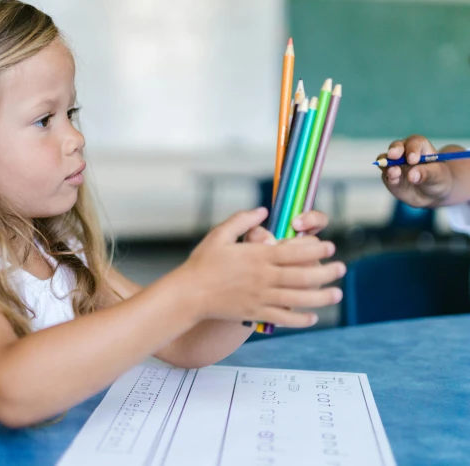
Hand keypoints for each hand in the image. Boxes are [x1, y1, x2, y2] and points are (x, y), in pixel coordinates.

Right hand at [179, 208, 344, 327]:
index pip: (294, 251)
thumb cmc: (202, 263)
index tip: (330, 246)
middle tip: (341, 269)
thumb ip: (242, 221)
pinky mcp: (256, 314)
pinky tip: (312, 318)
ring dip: (321, 297)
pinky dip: (301, 319)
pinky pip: (284, 318)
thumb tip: (263, 211)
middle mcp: (263, 278)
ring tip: (336, 294)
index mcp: (257, 257)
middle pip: (303, 275)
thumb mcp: (219, 235)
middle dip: (326, 272)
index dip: (315, 248)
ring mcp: (261, 298)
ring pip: (299, 298)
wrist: (189, 294)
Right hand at [379, 136, 453, 207]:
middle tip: (393, 156)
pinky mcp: (388, 176)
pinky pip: (385, 175)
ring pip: (386, 159)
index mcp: (420, 147)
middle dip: (394, 150)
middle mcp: (404, 152)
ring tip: (394, 172)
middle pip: (397, 146)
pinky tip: (393, 181)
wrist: (432, 194)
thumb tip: (412, 175)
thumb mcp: (438, 176)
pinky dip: (387, 176)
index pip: (415, 143)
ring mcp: (395, 164)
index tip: (413, 160)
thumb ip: (426, 174)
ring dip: (387, 164)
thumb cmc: (438, 179)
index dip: (413, 149)